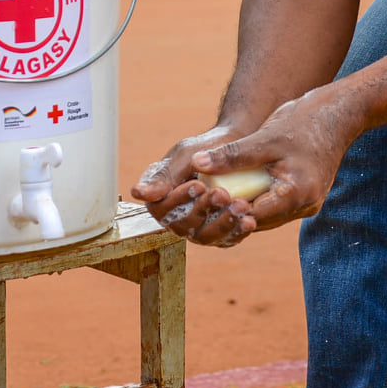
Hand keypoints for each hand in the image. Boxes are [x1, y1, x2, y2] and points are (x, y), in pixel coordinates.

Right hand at [132, 124, 253, 244]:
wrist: (235, 148)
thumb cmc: (204, 149)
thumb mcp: (184, 156)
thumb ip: (163, 176)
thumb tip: (137, 193)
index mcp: (160, 199)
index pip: (161, 208)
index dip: (178, 200)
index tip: (198, 184)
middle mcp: (176, 217)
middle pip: (183, 226)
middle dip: (203, 209)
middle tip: (222, 193)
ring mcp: (198, 228)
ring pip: (205, 237)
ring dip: (223, 223)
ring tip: (240, 205)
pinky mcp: (219, 233)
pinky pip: (226, 239)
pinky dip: (238, 231)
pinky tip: (249, 220)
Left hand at [134, 90, 362, 247]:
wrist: (338, 116)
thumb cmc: (303, 123)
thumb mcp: (265, 138)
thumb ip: (233, 155)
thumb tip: (197, 163)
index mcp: (298, 194)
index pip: (255, 214)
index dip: (227, 210)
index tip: (202, 201)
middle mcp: (305, 205)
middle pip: (259, 220)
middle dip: (231, 213)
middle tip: (199, 203)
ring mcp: (306, 203)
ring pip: (265, 215)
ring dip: (242, 208)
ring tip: (211, 198)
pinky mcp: (304, 197)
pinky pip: (273, 206)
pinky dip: (255, 200)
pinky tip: (233, 190)